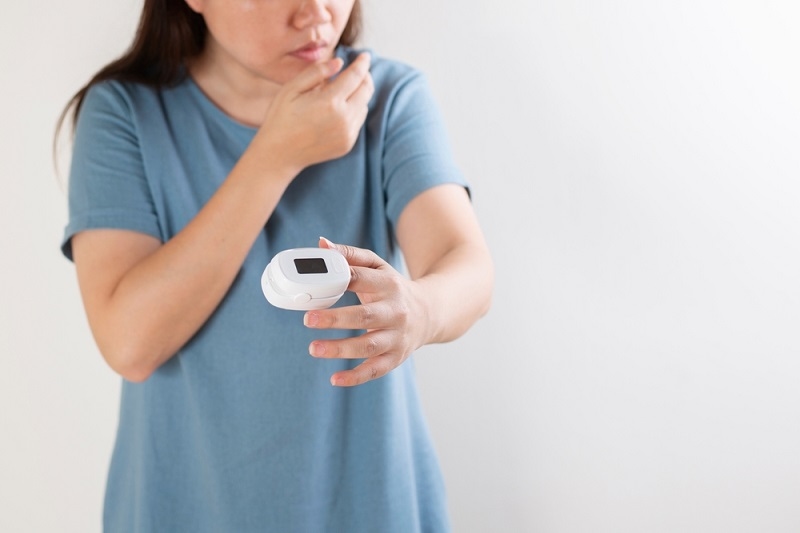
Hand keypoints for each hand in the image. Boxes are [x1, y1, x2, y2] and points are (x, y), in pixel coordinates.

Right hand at [254, 53, 373, 173]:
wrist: (279, 153)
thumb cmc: (281, 117)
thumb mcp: (291, 89)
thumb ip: (316, 73)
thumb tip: (339, 63)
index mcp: (330, 102)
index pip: (355, 76)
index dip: (362, 63)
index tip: (365, 56)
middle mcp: (343, 119)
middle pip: (366, 91)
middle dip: (365, 77)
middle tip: (359, 70)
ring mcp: (347, 134)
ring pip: (364, 106)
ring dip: (359, 95)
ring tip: (345, 89)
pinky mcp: (347, 144)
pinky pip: (357, 122)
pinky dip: (353, 111)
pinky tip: (339, 109)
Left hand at [303, 237, 430, 386]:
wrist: (430, 313)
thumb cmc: (394, 289)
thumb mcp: (378, 267)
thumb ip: (350, 256)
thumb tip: (321, 244)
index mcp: (389, 285)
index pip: (363, 279)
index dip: (341, 280)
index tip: (317, 283)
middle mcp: (396, 311)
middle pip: (365, 316)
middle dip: (336, 319)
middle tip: (308, 319)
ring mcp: (397, 336)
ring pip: (369, 345)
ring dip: (340, 349)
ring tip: (314, 348)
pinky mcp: (396, 357)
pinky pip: (376, 369)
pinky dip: (356, 377)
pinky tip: (335, 379)